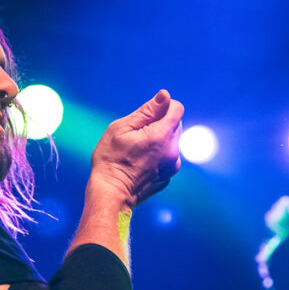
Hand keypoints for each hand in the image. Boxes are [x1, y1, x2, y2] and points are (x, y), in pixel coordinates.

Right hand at [89, 89, 183, 207]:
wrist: (111, 194)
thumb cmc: (111, 160)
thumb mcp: (122, 128)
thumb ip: (147, 111)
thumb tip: (165, 95)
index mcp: (162, 136)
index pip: (177, 109)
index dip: (163, 106)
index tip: (148, 114)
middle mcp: (173, 151)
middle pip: (176, 124)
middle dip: (160, 123)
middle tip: (137, 134)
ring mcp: (172, 166)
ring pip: (172, 141)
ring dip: (160, 139)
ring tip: (138, 150)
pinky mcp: (168, 177)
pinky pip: (167, 158)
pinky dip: (158, 155)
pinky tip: (140, 162)